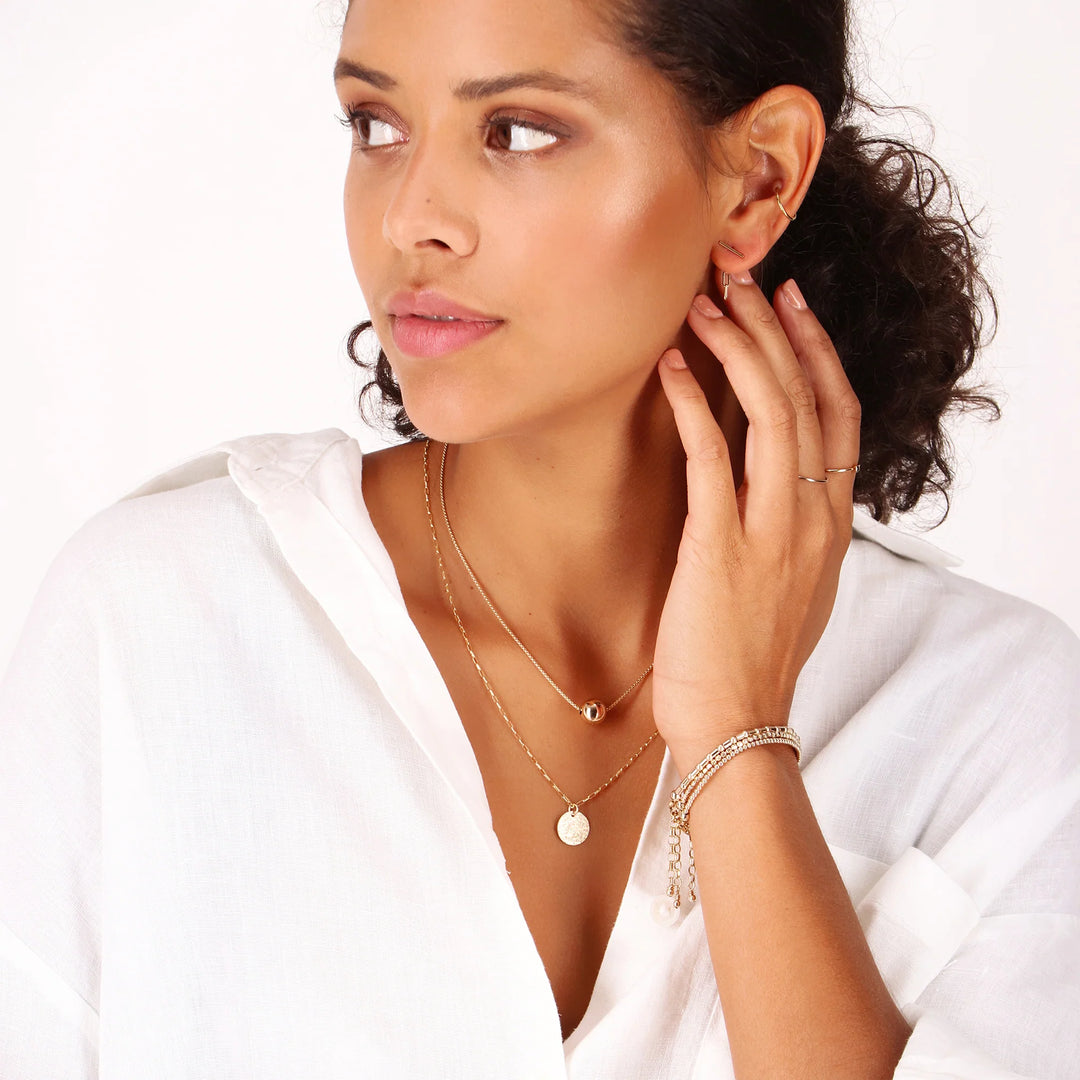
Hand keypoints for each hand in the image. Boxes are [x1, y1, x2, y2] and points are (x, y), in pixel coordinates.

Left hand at [652, 268, 860, 773]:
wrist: (734, 725)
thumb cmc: (751, 658)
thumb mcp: (791, 586)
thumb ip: (791, 529)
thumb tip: (772, 487)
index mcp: (831, 523)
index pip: (839, 414)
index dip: (817, 352)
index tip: (791, 305)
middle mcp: (813, 516)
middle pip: (809, 396)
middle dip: (776, 329)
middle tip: (744, 278)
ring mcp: (773, 528)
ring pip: (772, 411)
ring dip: (738, 348)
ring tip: (706, 303)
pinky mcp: (722, 544)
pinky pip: (711, 455)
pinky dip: (694, 402)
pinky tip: (671, 365)